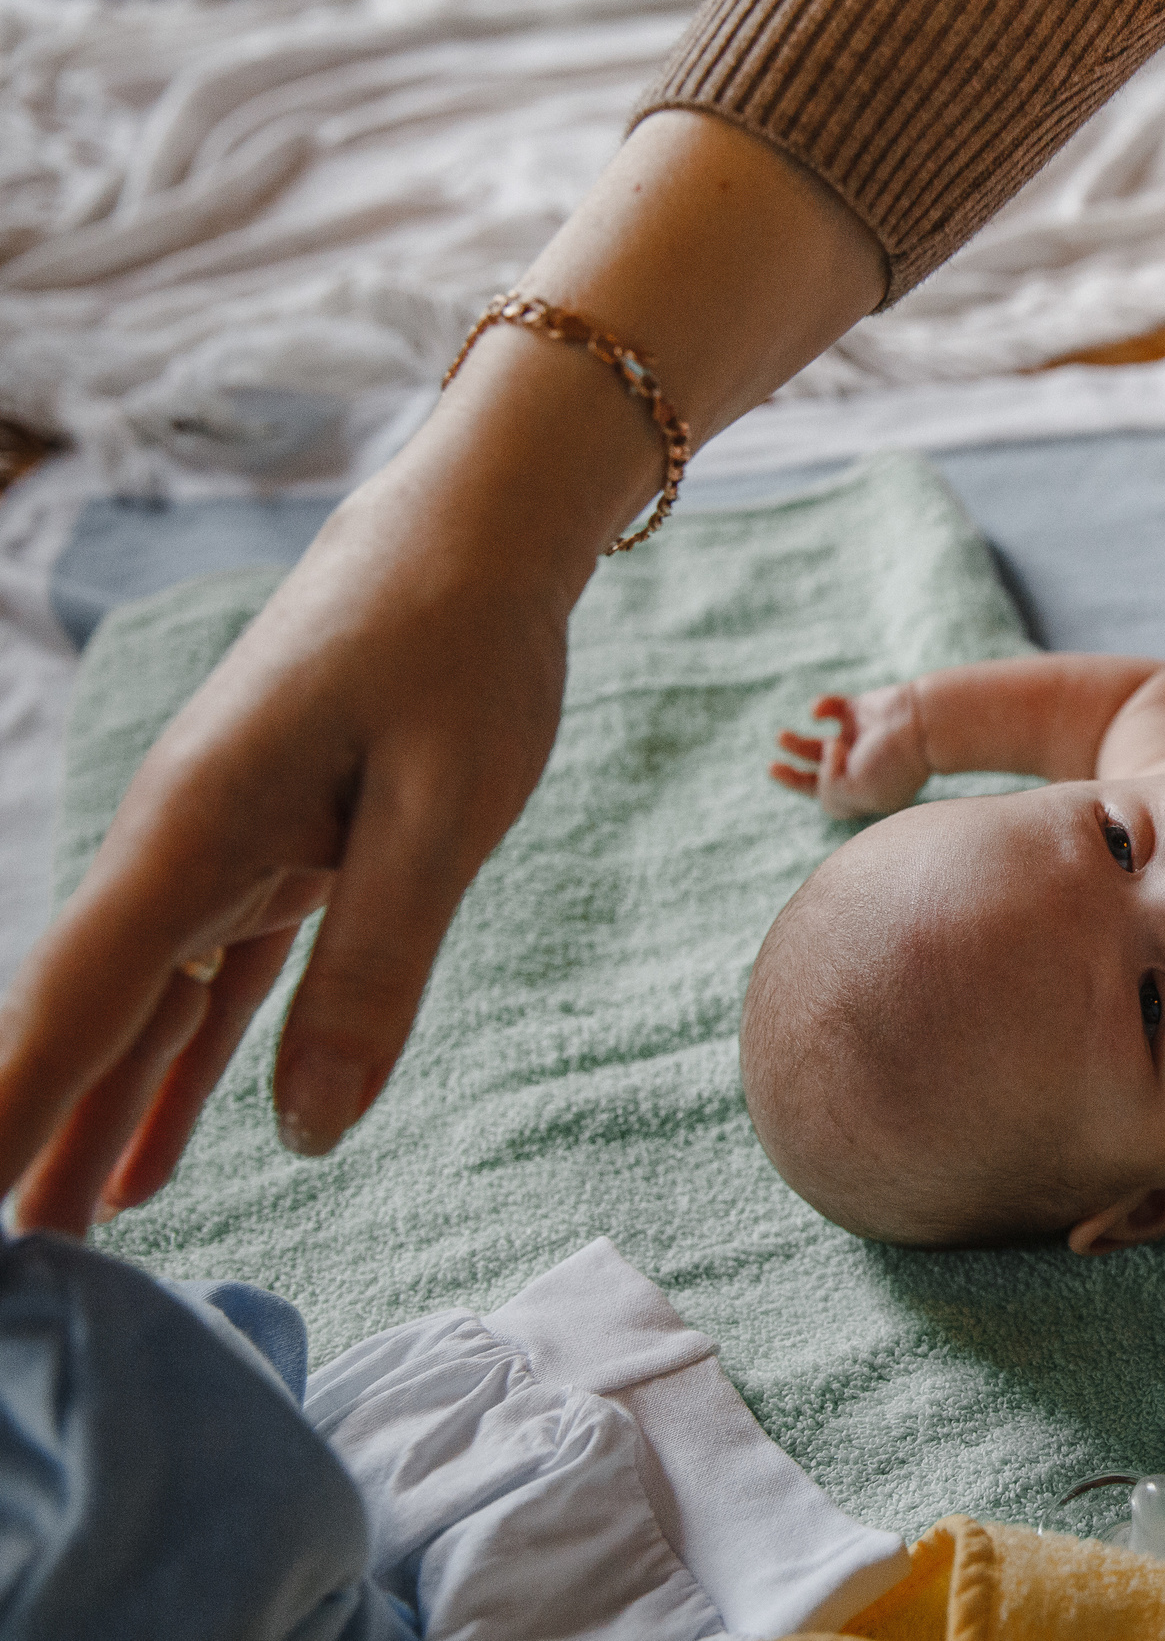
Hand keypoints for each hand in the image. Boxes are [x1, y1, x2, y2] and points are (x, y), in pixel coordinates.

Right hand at [0, 445, 588, 1233]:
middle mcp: (178, 846)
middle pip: (85, 1022)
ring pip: (140, 1015)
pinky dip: (180, 1071)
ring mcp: (217, 849)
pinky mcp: (271, 851)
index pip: (76, 1003)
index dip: (14, 1110)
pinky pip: (207, 987)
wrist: (477, 534)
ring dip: (100, 1123)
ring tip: (64, 1245)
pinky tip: (163, 1152)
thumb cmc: (463, 650)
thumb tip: (312, 1134)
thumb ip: (379, 966)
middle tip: (15, 1271)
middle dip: (36, 1139)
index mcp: (195, 832)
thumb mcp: (443, 813)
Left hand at [769, 686, 928, 818]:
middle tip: (772, 768)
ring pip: (818, 744)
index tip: (784, 771)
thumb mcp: (857, 792)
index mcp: (863, 792)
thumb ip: (829, 791)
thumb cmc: (893, 762)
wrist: (922, 723)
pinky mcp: (860, 711)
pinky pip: (831, 709)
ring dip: (796, 743)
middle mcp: (860, 768)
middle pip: (817, 774)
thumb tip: (822, 760)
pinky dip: (820, 707)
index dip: (801, 786)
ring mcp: (860, 740)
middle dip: (793, 774)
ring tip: (780, 737)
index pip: (825, 796)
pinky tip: (820, 711)